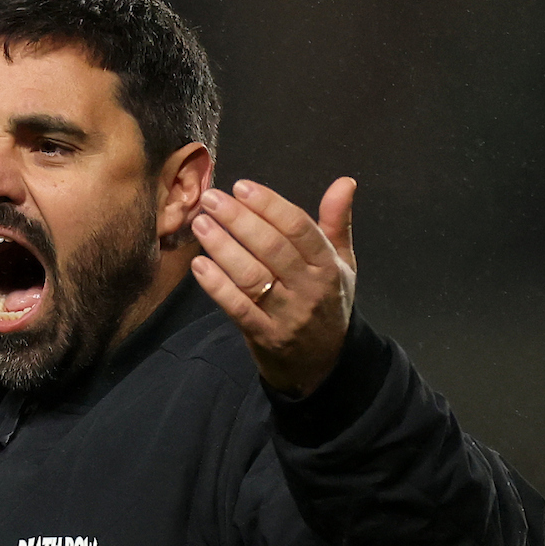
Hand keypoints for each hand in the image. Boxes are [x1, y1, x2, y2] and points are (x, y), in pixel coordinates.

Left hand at [189, 177, 356, 395]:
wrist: (322, 364)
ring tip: (202, 224)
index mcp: (328, 266)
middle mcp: (309, 289)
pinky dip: (217, 286)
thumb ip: (337, 222)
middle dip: (240, 220)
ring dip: (224, 248)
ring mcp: (286, 315)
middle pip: (273, 248)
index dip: (269, 205)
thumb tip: (345, 181)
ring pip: (252, 277)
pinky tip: (199, 265)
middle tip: (212, 198)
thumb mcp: (342, 264)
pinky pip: (238, 308)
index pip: (299, 229)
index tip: (241, 186)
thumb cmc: (327, 302)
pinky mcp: (264, 336)